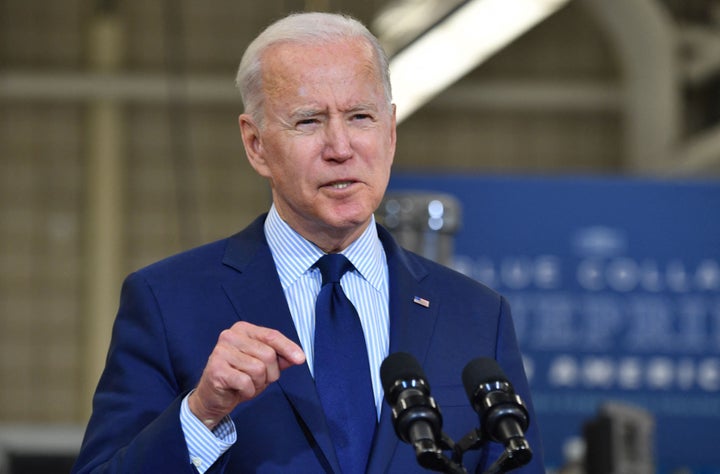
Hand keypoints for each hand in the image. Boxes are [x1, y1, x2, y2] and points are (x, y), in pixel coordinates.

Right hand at [188, 321, 305, 428]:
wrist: (213, 398)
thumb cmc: (240, 378)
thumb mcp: (264, 367)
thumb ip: (280, 359)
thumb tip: (298, 356)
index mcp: (243, 329)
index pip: (271, 336)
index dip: (288, 348)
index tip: (301, 359)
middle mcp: (230, 336)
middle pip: (268, 355)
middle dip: (270, 373)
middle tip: (258, 380)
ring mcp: (220, 351)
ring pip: (258, 369)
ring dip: (258, 383)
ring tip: (247, 384)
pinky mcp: (215, 369)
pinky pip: (246, 382)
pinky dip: (248, 391)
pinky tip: (238, 390)